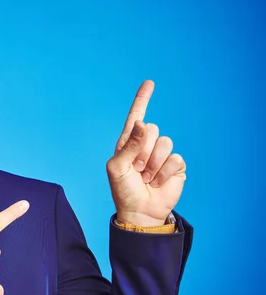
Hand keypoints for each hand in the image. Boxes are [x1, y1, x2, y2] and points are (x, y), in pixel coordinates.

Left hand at [107, 80, 186, 226]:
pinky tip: (157, 182)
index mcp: (128, 142)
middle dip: (143, 151)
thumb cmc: (123, 190)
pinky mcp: (175, 166)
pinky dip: (164, 173)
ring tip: (146, 177)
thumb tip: (143, 122)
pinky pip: (175, 159)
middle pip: (152, 128)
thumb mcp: (118, 167)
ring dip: (153, 164)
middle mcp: (146, 145)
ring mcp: (161, 155)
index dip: (143, 99)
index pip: (136, 116)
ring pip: (165, 143)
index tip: (149, 83)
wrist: (139, 211)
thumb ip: (130, 145)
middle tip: (137, 169)